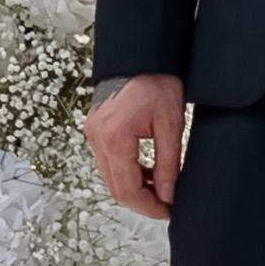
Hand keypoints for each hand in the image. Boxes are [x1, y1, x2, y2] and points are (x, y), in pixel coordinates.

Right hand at [85, 71, 188, 220]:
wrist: (141, 53)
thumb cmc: (157, 81)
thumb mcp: (171, 124)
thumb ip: (168, 164)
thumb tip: (169, 195)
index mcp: (114, 138)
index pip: (127, 189)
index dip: (148, 206)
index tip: (168, 212)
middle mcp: (97, 138)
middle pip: (115, 187)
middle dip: (140, 201)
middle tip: (166, 205)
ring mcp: (93, 133)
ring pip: (110, 176)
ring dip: (133, 187)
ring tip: (161, 188)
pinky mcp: (96, 129)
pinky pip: (108, 161)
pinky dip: (126, 171)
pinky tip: (147, 172)